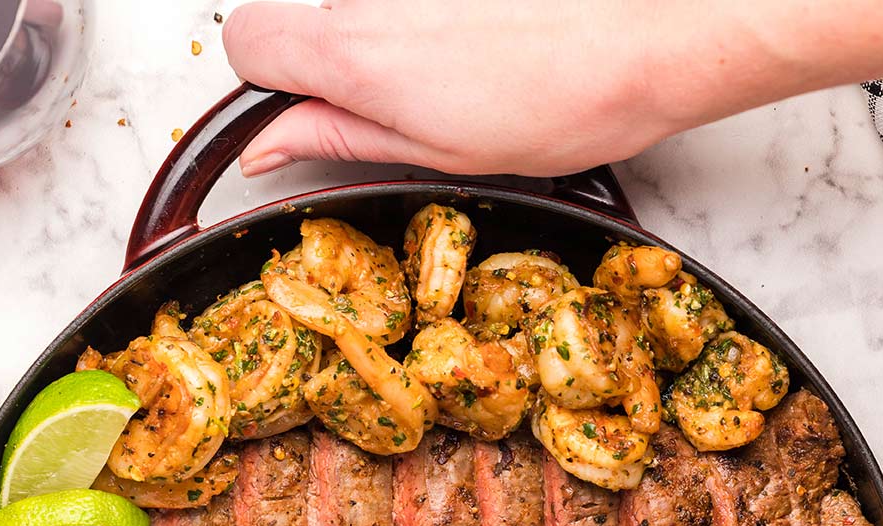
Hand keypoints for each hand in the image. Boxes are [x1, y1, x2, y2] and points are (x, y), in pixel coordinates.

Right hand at [222, 0, 882, 180]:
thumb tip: (268, 148)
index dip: (260, 88)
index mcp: (352, 51)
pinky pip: (401, 12)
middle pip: (294, 22)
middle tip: (378, 120)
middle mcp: (370, 0)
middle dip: (318, 73)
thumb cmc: (551, 105)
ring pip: (351, 16)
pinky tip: (469, 65)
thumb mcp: (429, 152)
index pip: (244, 44)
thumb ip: (335, 139)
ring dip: (376, 57)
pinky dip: (417, 38)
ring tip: (445, 94)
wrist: (638, 50)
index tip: (293, 121)